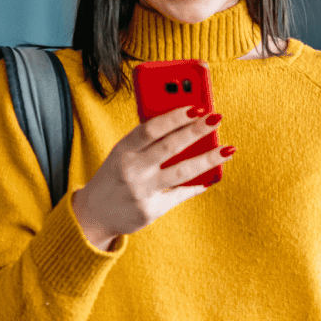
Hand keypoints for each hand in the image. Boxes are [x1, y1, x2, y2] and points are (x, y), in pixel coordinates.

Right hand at [70, 105, 234, 248]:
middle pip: (170, 146)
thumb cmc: (115, 175)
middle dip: (196, 131)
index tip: (196, 106)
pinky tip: (211, 178)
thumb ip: (147, 141)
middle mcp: (132, 169)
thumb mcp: (122, 154)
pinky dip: (197, 186)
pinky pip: (180, 195)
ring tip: (228, 150)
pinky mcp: (151, 210)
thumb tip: (184, 123)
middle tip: (217, 118)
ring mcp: (142, 191)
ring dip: (208, 159)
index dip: (175, 116)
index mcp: (123, 149)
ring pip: (181, 172)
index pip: (151, 127)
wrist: (93, 215)